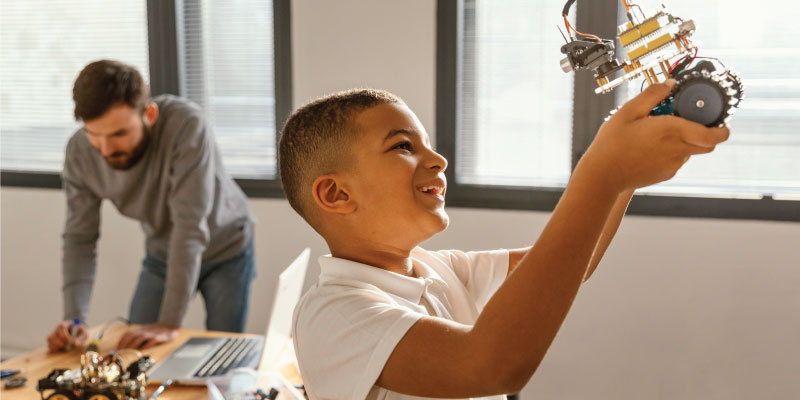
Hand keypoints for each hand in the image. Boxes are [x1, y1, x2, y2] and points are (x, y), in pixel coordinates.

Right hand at [47, 320, 87, 352]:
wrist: (76, 331)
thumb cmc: (80, 332)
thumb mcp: (84, 333)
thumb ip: (81, 338)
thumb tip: (75, 344)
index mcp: (65, 324)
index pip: (62, 327)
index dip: (65, 335)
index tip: (70, 340)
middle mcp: (57, 329)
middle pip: (55, 335)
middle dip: (61, 342)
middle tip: (67, 345)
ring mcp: (53, 334)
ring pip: (50, 340)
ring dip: (57, 346)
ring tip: (64, 347)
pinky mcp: (51, 341)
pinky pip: (49, 345)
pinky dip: (54, 349)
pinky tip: (60, 349)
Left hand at [117, 324, 178, 349]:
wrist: (170, 328)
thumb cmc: (156, 333)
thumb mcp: (145, 333)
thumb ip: (136, 339)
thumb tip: (126, 349)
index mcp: (139, 331)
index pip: (127, 335)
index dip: (121, 342)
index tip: (117, 350)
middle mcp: (143, 331)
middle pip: (131, 337)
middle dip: (125, 345)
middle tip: (121, 354)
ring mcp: (151, 334)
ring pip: (140, 338)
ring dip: (133, 346)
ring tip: (130, 352)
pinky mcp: (158, 337)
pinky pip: (151, 340)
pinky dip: (147, 345)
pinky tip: (144, 350)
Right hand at [582, 79, 729, 191]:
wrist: (603, 174)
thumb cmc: (613, 143)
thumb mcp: (629, 111)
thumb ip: (653, 95)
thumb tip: (670, 84)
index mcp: (673, 131)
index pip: (714, 135)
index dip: (723, 129)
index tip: (719, 121)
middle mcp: (678, 149)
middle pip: (707, 144)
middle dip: (705, 133)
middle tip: (688, 121)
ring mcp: (672, 164)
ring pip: (690, 151)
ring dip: (684, 141)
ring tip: (660, 133)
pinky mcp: (664, 174)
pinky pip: (676, 161)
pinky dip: (671, 152)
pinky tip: (650, 147)